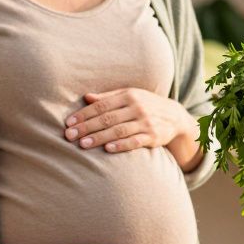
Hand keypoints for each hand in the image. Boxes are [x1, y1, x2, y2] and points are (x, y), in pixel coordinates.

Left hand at [65, 88, 195, 153]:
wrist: (175, 116)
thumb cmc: (146, 105)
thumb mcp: (130, 95)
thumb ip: (108, 96)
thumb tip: (86, 97)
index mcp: (129, 95)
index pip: (102, 105)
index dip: (84, 114)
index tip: (68, 123)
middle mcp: (137, 107)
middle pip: (107, 118)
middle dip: (87, 127)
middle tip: (69, 136)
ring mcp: (146, 122)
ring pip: (119, 130)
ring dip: (100, 137)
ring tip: (83, 144)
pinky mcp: (153, 137)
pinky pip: (135, 141)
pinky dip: (121, 145)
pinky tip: (108, 149)